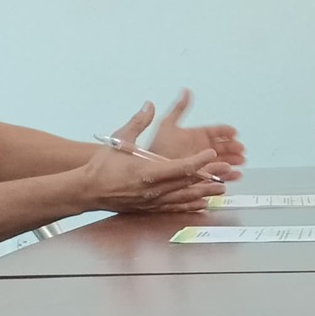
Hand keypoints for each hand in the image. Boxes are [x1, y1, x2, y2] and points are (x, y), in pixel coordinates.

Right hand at [85, 105, 230, 213]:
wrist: (87, 191)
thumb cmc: (102, 166)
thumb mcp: (119, 140)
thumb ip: (138, 123)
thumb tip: (149, 105)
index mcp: (147, 173)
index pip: (180, 167)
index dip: (198, 161)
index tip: (211, 153)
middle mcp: (152, 190)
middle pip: (187, 184)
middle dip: (209, 176)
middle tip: (227, 169)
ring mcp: (152, 202)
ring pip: (184, 198)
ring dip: (205, 192)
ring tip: (222, 188)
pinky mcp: (149, 209)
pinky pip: (175, 208)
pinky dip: (191, 205)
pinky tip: (203, 204)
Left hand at [150, 90, 245, 178]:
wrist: (149, 172)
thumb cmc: (155, 150)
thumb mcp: (167, 125)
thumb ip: (179, 109)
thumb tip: (185, 91)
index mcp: (194, 136)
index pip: (215, 131)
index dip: (226, 131)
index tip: (234, 132)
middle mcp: (199, 149)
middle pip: (223, 147)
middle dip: (234, 147)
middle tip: (241, 148)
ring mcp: (201, 163)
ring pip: (223, 161)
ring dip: (233, 160)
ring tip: (241, 161)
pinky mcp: (201, 176)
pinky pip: (218, 175)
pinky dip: (228, 175)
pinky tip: (234, 174)